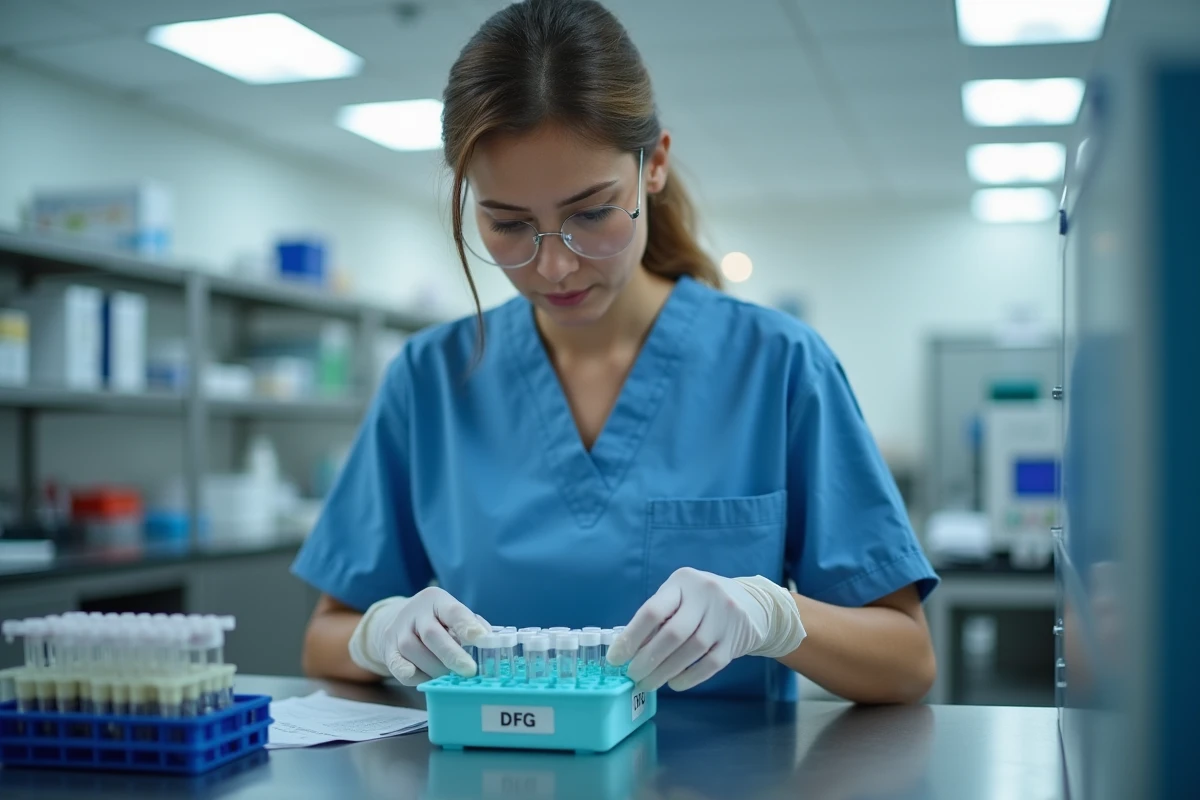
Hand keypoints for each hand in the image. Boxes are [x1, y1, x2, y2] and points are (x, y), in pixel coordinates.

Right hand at [349, 587, 489, 685]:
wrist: (397, 621)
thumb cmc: (436, 621)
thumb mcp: (452, 614)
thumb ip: (472, 625)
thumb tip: (491, 642)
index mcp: (436, 600)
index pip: (453, 611)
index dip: (467, 625)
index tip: (482, 639)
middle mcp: (415, 613)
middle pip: (432, 634)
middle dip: (452, 655)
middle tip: (470, 671)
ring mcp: (398, 632)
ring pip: (415, 652)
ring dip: (436, 668)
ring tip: (450, 676)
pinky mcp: (388, 651)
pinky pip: (400, 668)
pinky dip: (416, 677)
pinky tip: (428, 679)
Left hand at [606, 568, 805, 692]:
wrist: (750, 604)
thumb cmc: (700, 601)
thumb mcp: (679, 596)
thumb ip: (657, 616)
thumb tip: (627, 650)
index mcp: (682, 582)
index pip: (653, 610)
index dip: (631, 637)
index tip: (615, 658)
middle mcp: (705, 595)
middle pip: (673, 634)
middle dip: (647, 660)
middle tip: (632, 677)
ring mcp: (724, 617)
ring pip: (691, 651)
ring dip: (665, 672)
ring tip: (648, 683)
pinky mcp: (736, 639)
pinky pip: (710, 664)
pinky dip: (689, 677)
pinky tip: (674, 683)